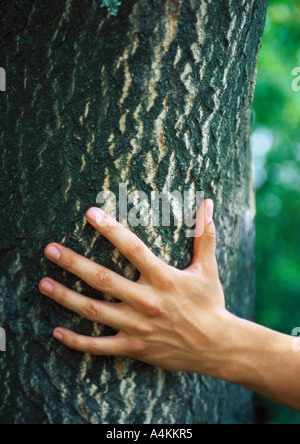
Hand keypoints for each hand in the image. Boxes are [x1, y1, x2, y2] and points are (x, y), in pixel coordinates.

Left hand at [39, 200, 229, 376]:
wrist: (216, 346)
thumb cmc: (210, 304)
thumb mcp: (208, 268)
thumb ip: (204, 235)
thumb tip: (209, 203)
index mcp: (163, 278)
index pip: (132, 248)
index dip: (110, 229)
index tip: (90, 213)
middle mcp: (146, 301)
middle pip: (103, 279)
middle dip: (74, 263)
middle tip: (50, 249)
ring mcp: (137, 326)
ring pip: (94, 311)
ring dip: (66, 297)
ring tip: (43, 284)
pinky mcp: (134, 347)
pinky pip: (100, 346)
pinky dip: (77, 342)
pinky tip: (56, 332)